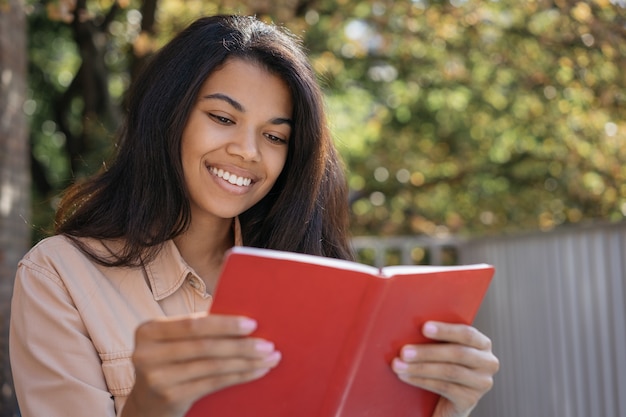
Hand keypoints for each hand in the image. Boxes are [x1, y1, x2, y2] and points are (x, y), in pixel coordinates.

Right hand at [121, 312, 280, 416]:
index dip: (224, 324)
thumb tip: (244, 320)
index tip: (253, 324)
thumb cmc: (170, 363)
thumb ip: (196, 329)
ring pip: (213, 366)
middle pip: (205, 346)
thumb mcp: (172, 342)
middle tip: (268, 344)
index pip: (193, 324)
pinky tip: (257, 371)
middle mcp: (146, 354)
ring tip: (269, 358)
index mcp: (148, 330)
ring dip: (246, 361)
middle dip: (241, 345)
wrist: (147, 405)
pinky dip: (240, 376)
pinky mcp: (170, 397)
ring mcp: (156, 378)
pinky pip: (213, 383)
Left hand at [391, 321, 498, 416]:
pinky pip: (444, 388)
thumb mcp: (442, 349)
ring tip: (398, 365)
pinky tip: (406, 377)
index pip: (467, 334)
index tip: (424, 327)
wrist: (446, 400)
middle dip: (427, 352)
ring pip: (449, 372)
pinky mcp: (470, 400)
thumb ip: (436, 337)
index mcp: (482, 343)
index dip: (446, 330)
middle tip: (404, 351)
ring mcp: (481, 383)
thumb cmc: (440, 364)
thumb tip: (408, 323)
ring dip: (420, 368)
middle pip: (458, 354)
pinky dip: (422, 381)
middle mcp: (488, 362)